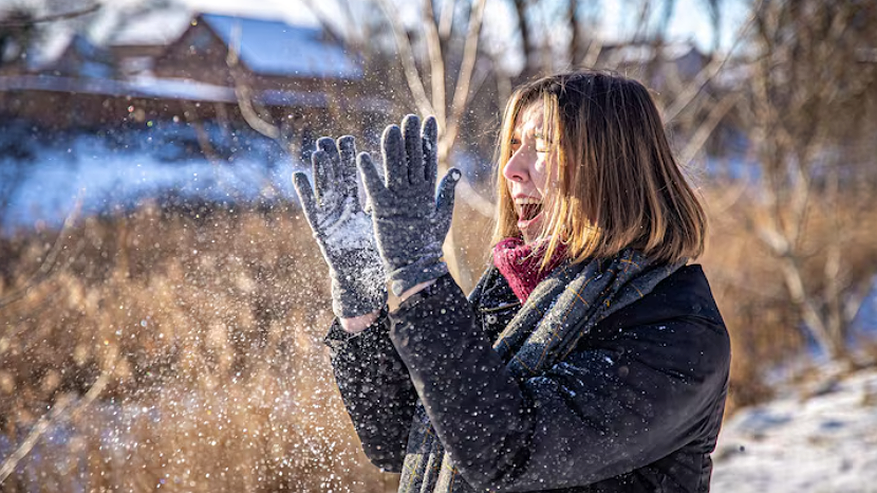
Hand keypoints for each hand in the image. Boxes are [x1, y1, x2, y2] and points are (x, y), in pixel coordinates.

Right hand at [292, 136, 386, 317]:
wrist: (361, 277)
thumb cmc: (372, 252)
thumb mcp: (380, 224)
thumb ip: (384, 205)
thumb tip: (401, 185)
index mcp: (355, 206)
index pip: (352, 177)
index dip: (348, 159)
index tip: (347, 139)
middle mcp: (340, 208)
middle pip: (334, 179)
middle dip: (331, 159)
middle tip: (328, 138)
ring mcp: (328, 217)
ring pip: (323, 189)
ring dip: (319, 170)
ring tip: (317, 151)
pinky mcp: (319, 228)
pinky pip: (310, 208)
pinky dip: (304, 192)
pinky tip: (299, 175)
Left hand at [357, 115, 460, 296]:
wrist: (416, 269)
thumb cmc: (428, 244)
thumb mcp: (442, 215)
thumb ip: (446, 192)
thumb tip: (455, 170)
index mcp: (428, 193)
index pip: (428, 159)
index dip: (428, 139)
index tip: (428, 120)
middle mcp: (414, 194)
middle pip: (412, 159)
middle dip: (412, 137)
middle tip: (409, 117)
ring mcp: (398, 201)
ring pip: (394, 168)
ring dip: (392, 148)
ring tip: (390, 129)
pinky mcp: (381, 212)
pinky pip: (373, 188)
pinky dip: (367, 173)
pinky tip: (361, 157)